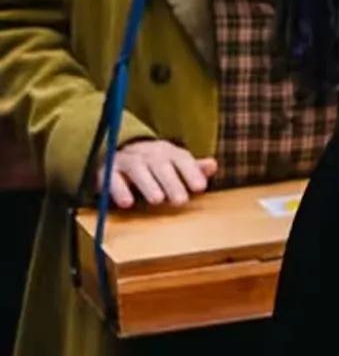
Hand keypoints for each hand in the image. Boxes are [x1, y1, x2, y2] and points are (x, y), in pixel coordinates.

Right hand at [100, 140, 216, 209]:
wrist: (120, 153)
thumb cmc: (156, 164)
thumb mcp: (176, 165)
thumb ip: (194, 168)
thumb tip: (213, 165)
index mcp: (168, 151)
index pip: (182, 159)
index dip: (191, 172)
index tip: (201, 187)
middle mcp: (148, 153)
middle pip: (160, 165)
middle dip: (171, 182)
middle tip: (181, 201)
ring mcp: (127, 160)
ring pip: (137, 169)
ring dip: (148, 185)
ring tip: (158, 200)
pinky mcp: (107, 170)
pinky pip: (112, 179)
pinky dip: (119, 190)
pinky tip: (127, 203)